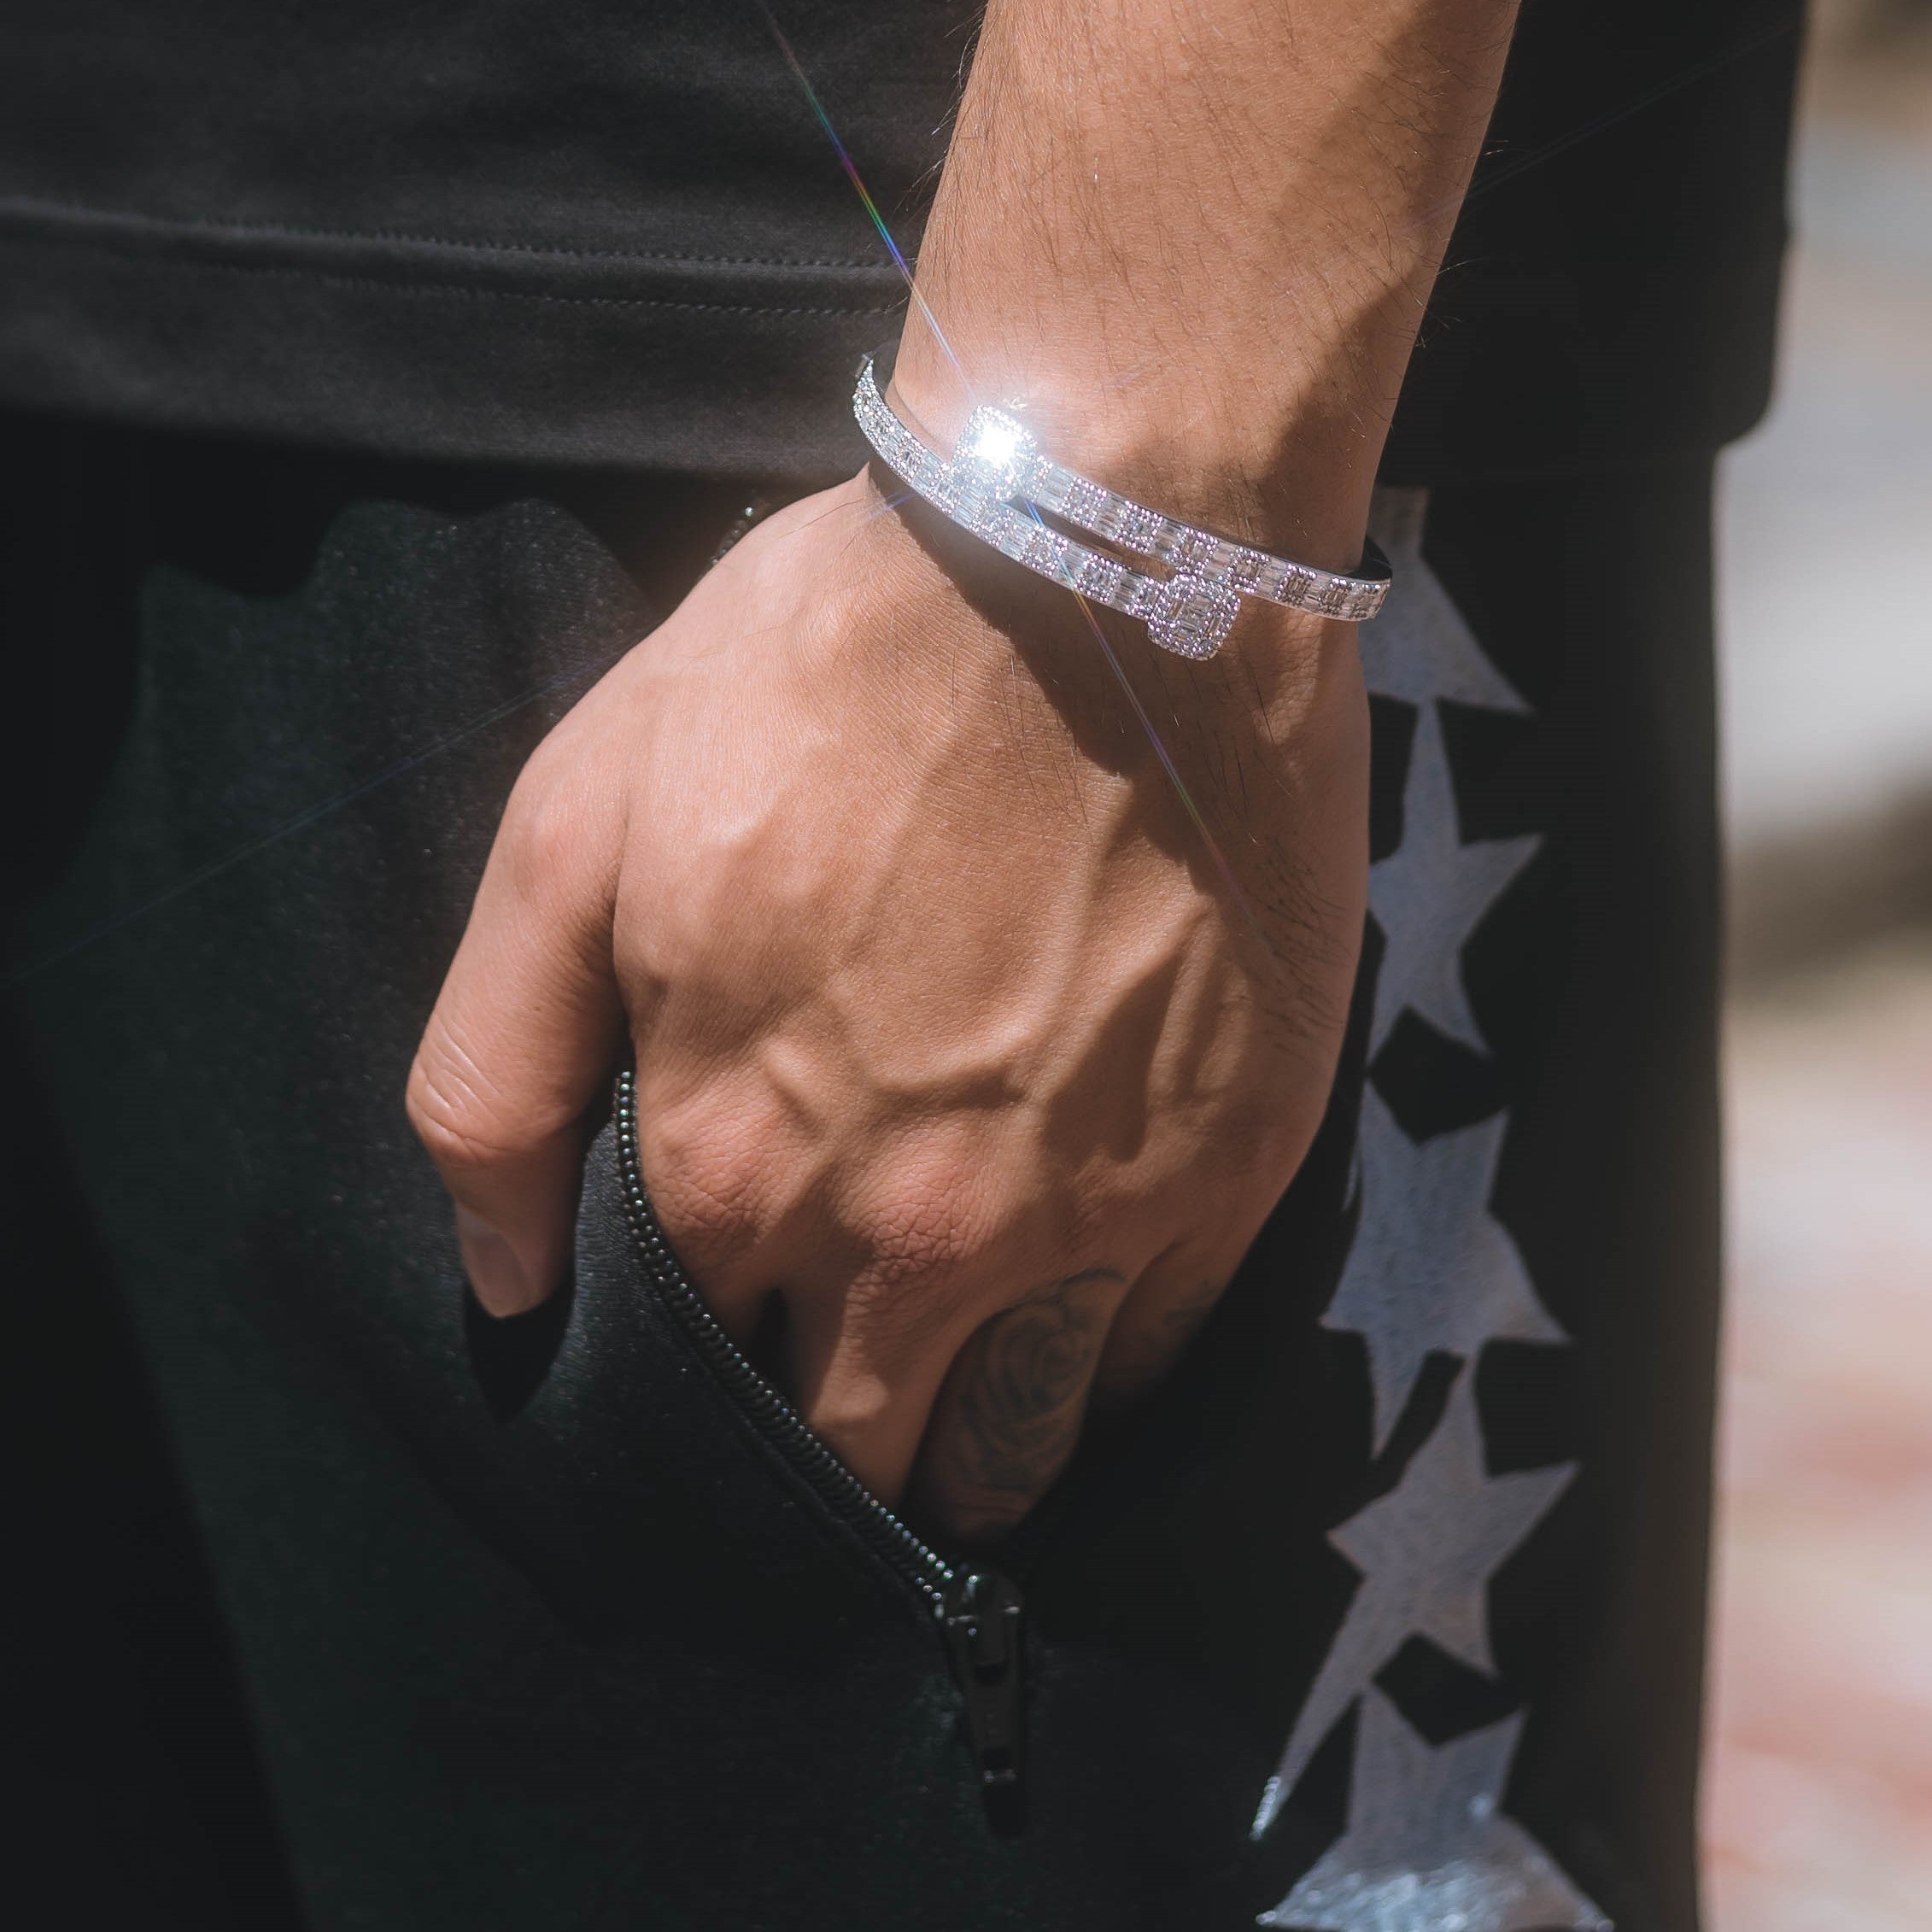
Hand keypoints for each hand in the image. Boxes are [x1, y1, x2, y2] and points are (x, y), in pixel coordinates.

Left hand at [409, 472, 1367, 1538]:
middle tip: (843, 1374)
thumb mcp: (578, 821)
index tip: (738, 1315)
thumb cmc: (829, 664)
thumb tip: (499, 1278)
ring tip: (960, 1394)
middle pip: (856, 1447)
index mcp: (735, 1161)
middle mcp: (908, 1235)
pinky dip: (1106, 1359)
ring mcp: (1086, 1217)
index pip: (698, 1360)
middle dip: (830, 1437)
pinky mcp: (1227, 1170)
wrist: (1101, 552)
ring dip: (970, 1452)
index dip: (709, 1346)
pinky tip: (1084, 1295)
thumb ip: (501, 1074)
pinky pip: (1155, 1358)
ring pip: (1013, 1451)